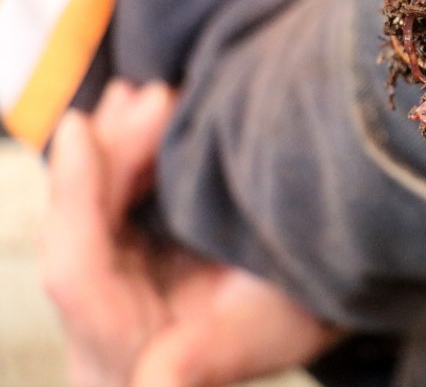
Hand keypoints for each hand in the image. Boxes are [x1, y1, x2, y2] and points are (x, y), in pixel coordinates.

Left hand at [42, 80, 339, 386]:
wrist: (324, 297)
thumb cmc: (303, 313)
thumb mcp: (272, 328)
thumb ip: (205, 356)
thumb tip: (157, 380)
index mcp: (126, 355)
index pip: (77, 273)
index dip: (75, 199)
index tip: (82, 129)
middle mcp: (99, 324)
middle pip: (77, 227)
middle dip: (108, 153)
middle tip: (158, 96)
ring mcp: (107, 284)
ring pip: (87, 202)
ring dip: (117, 142)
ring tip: (156, 94)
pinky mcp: (121, 252)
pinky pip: (104, 192)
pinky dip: (124, 148)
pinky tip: (145, 106)